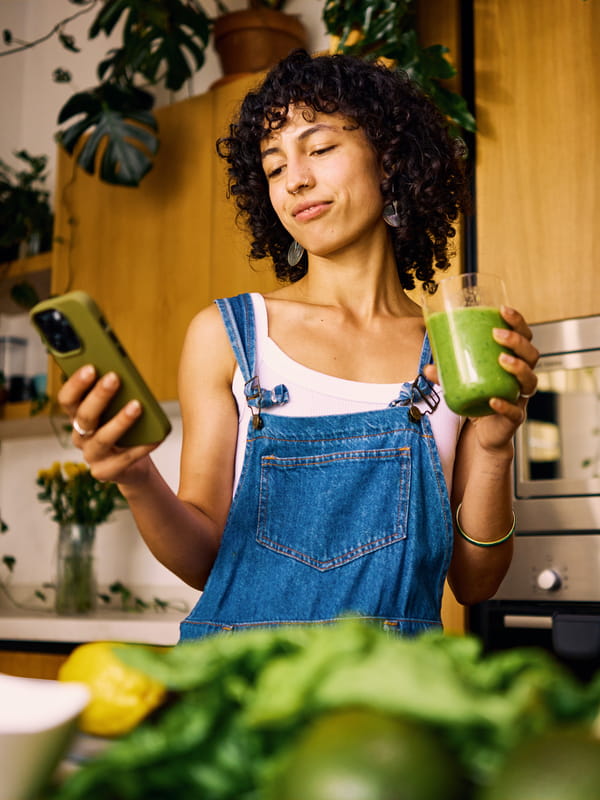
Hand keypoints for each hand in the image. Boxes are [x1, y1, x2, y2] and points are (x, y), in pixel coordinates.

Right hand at [57, 365, 156, 484]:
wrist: (133, 466)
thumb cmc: (126, 430)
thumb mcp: (118, 410)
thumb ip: (117, 394)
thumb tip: (125, 373)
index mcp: (78, 417)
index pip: (67, 399)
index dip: (76, 384)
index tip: (91, 367)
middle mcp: (80, 437)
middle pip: (84, 416)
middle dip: (99, 396)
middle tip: (114, 378)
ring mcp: (91, 457)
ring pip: (102, 438)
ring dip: (120, 421)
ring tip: (137, 406)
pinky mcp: (106, 473)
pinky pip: (125, 459)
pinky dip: (142, 447)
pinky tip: (155, 437)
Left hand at [423, 305, 538, 451]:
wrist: (484, 433)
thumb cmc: (478, 399)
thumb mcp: (461, 382)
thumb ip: (446, 374)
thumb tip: (428, 367)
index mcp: (514, 362)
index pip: (525, 337)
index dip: (518, 322)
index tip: (503, 310)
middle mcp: (522, 378)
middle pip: (532, 354)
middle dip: (518, 341)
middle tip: (497, 334)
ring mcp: (521, 398)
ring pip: (530, 381)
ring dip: (518, 368)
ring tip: (502, 360)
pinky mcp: (514, 418)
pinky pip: (515, 411)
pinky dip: (505, 405)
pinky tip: (494, 400)